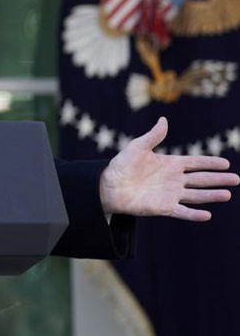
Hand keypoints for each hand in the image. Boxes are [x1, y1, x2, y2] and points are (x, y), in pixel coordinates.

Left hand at [99, 117, 238, 220]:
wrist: (108, 186)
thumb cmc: (121, 165)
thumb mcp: (138, 147)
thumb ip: (153, 136)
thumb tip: (164, 119)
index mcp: (170, 164)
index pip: (195, 163)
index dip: (210, 163)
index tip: (226, 163)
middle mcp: (174, 179)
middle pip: (201, 179)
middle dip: (218, 179)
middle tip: (237, 179)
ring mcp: (170, 194)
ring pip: (196, 195)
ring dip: (211, 195)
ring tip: (227, 194)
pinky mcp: (164, 207)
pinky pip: (182, 211)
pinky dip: (194, 214)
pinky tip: (207, 215)